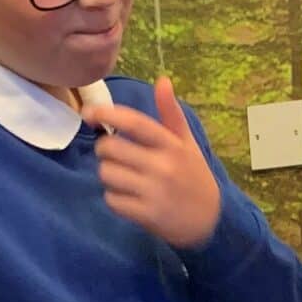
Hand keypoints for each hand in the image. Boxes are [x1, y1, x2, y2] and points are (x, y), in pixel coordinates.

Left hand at [87, 78, 221, 250]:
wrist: (211, 221)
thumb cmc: (195, 177)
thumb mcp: (188, 143)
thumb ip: (171, 113)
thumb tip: (163, 80)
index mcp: (171, 145)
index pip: (134, 122)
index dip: (107, 113)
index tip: (90, 113)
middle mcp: (162, 166)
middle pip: (110, 148)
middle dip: (106, 150)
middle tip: (117, 156)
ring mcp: (153, 191)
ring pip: (107, 173)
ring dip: (109, 175)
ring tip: (125, 179)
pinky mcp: (146, 214)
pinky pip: (112, 200)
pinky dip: (115, 199)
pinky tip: (130, 198)